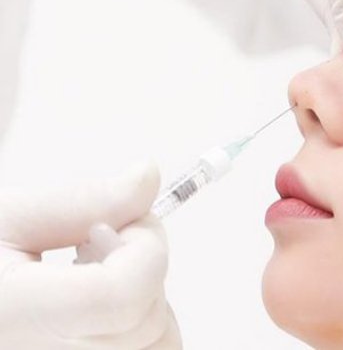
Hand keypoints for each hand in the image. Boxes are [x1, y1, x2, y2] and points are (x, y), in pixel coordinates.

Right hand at [0, 163, 180, 348]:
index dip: (143, 247)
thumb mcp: (5, 219)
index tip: (124, 222)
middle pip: (148, 320)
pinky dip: (141, 329)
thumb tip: (147, 177)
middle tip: (98, 243)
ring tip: (92, 277)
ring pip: (159, 345)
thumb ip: (80, 201)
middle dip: (143, 266)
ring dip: (146, 301)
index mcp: (9, 318)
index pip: (123, 295)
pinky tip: (101, 309)